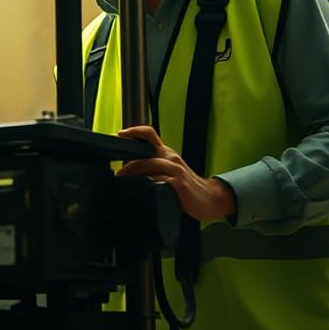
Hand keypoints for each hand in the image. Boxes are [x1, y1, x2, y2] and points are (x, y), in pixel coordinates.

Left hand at [116, 125, 236, 220]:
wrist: (210, 198)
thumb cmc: (187, 186)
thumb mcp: (170, 171)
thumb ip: (153, 168)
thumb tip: (129, 170)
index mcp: (166, 153)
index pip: (149, 134)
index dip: (134, 131)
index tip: (119, 134)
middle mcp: (170, 158)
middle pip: (146, 150)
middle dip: (128, 161)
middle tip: (118, 173)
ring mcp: (176, 170)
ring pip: (150, 164)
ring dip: (134, 171)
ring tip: (124, 180)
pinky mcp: (179, 184)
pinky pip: (159, 180)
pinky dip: (148, 183)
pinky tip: (142, 188)